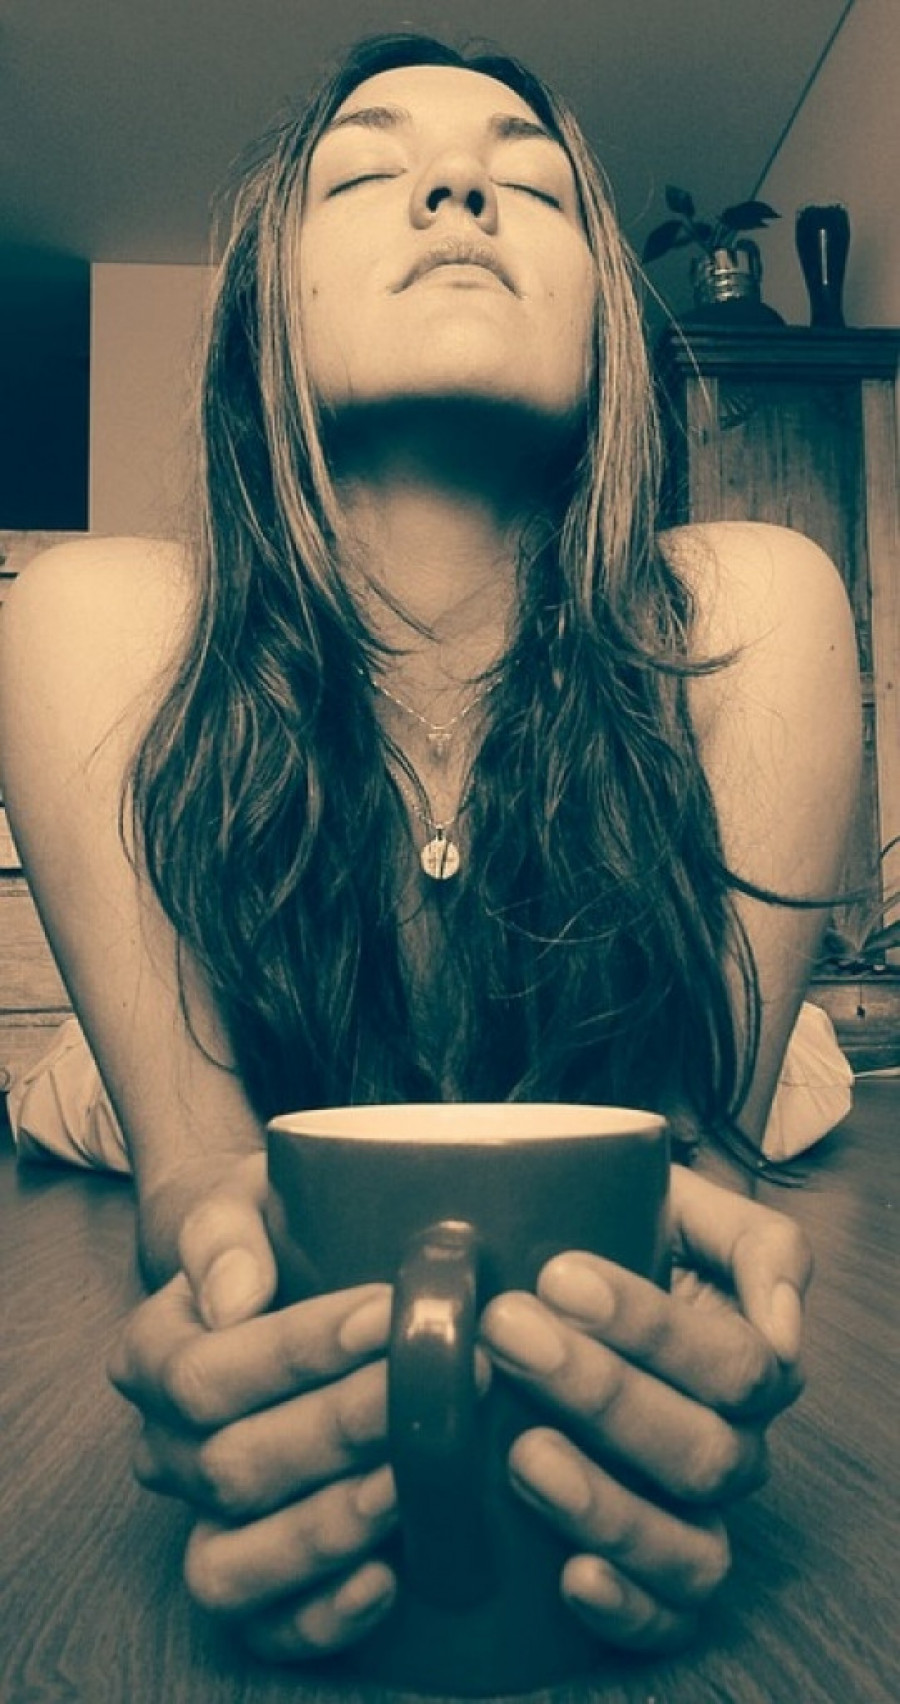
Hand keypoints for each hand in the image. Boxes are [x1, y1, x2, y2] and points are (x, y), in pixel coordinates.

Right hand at [109, 1160, 399, 1659]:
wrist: (302, 1265)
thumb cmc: (284, 1229)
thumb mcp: (253, 1195)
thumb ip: (227, 1231)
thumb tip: (236, 1294)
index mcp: (154, 1353)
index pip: (201, 1370)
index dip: (295, 1351)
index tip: (385, 1314)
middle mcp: (167, 1447)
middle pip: (231, 1463)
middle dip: (340, 1429)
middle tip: (441, 1390)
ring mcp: (205, 1520)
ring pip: (232, 1560)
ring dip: (326, 1528)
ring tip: (412, 1482)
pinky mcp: (256, 1582)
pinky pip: (264, 1628)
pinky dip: (322, 1616)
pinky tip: (387, 1578)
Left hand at [479, 1164, 811, 1653]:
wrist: (544, 1280)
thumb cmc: (613, 1236)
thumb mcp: (677, 1205)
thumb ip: (751, 1241)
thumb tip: (783, 1325)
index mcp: (749, 1360)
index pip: (734, 1362)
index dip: (651, 1327)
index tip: (557, 1274)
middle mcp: (732, 1445)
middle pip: (705, 1450)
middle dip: (602, 1392)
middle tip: (509, 1332)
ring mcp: (695, 1516)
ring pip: (692, 1546)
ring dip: (608, 1504)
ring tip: (523, 1454)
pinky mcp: (649, 1574)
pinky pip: (668, 1619)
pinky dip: (627, 1607)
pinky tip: (570, 1575)